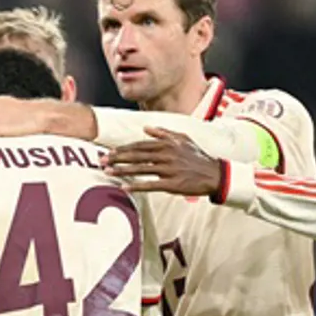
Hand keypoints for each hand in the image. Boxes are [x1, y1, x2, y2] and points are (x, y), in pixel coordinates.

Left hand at [104, 126, 223, 196]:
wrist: (214, 174)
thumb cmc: (197, 157)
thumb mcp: (183, 139)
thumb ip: (164, 133)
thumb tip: (147, 128)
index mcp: (167, 144)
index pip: (140, 145)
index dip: (123, 149)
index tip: (109, 152)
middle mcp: (166, 155)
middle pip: (136, 156)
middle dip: (117, 158)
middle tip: (102, 161)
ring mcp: (169, 170)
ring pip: (141, 169)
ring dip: (122, 170)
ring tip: (107, 172)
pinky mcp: (172, 184)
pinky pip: (151, 185)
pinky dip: (137, 186)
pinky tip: (124, 187)